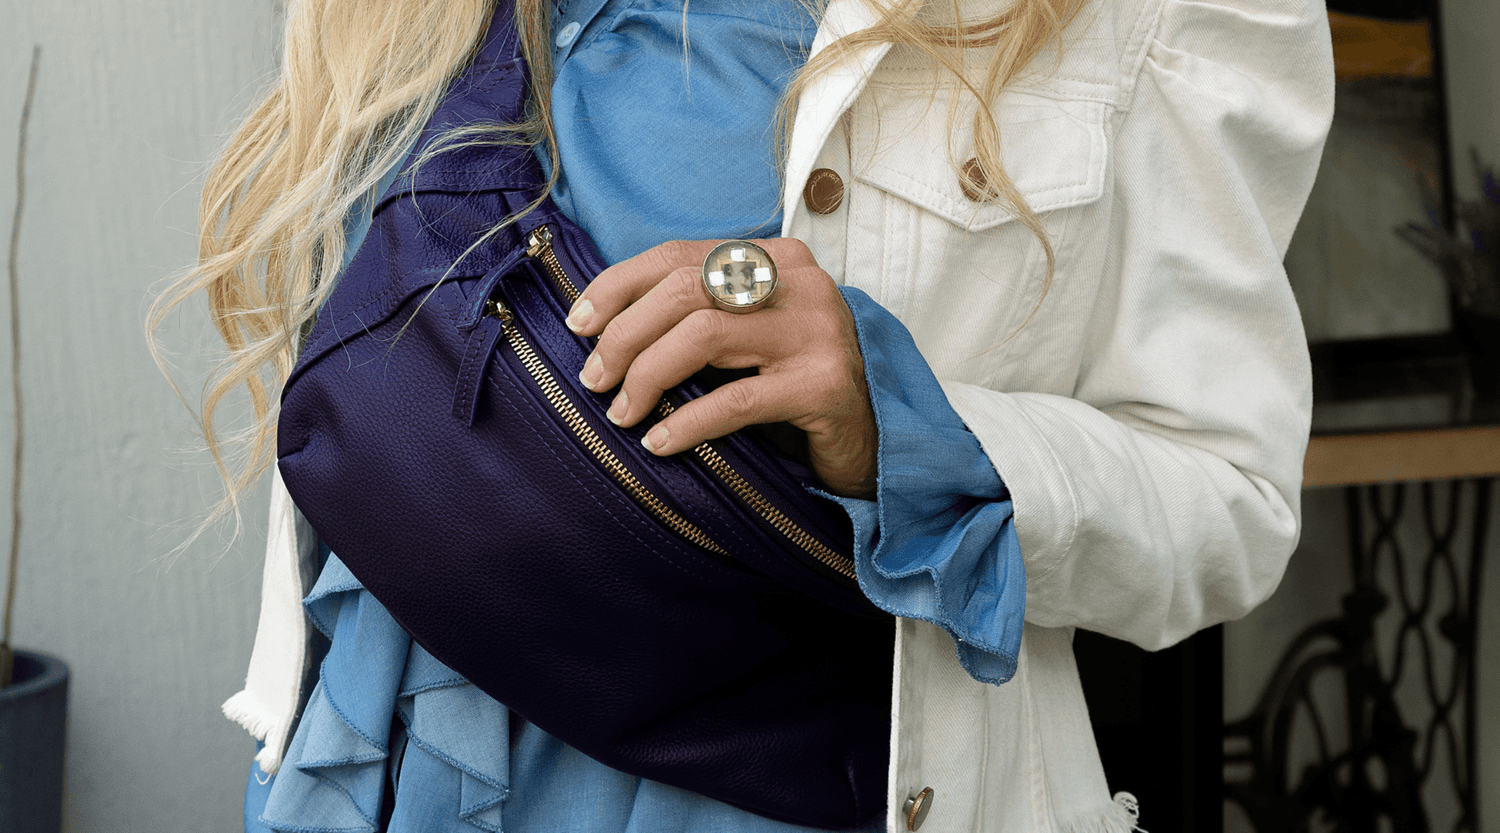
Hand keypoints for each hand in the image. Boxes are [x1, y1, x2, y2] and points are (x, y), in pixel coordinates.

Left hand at [564, 238, 877, 498]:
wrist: (867, 437)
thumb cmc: (789, 384)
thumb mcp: (743, 337)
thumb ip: (697, 314)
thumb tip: (602, 324)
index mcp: (774, 257)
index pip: (677, 256)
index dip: (617, 287)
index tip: (578, 325)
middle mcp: (799, 283)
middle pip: (685, 290)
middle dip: (625, 335)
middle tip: (595, 379)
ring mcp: (817, 330)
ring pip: (704, 336)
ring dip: (647, 376)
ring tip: (622, 412)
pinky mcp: (824, 384)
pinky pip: (736, 399)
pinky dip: (687, 422)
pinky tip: (660, 442)